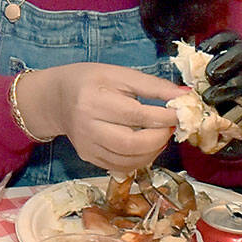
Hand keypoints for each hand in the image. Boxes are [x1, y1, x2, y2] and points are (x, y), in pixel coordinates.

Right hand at [13, 63, 183, 173]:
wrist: (56, 98)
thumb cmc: (89, 81)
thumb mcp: (119, 74)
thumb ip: (153, 85)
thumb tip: (185, 95)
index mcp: (94, 100)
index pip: (137, 115)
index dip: (165, 117)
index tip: (181, 112)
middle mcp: (87, 126)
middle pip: (133, 143)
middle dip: (160, 137)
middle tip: (171, 126)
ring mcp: (87, 145)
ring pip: (129, 160)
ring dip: (154, 150)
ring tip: (159, 134)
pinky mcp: (88, 157)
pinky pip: (121, 167)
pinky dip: (140, 159)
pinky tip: (145, 145)